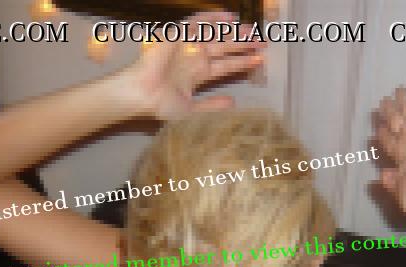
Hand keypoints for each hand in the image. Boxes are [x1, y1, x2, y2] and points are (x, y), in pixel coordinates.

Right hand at [128, 11, 264, 120]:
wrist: (142, 96)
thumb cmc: (161, 105)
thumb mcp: (191, 110)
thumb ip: (212, 106)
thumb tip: (233, 103)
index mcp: (198, 74)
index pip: (226, 65)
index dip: (243, 62)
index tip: (260, 60)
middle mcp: (195, 58)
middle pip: (224, 48)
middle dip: (243, 45)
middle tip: (262, 42)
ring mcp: (187, 46)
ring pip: (215, 35)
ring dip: (233, 33)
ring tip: (252, 32)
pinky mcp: (177, 35)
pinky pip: (196, 22)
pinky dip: (212, 18)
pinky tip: (230, 18)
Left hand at [375, 75, 405, 216]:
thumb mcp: (400, 193)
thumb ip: (390, 183)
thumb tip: (381, 176)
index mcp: (404, 162)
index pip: (391, 144)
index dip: (384, 136)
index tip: (378, 129)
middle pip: (398, 124)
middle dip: (390, 114)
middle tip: (383, 101)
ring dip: (402, 100)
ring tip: (396, 89)